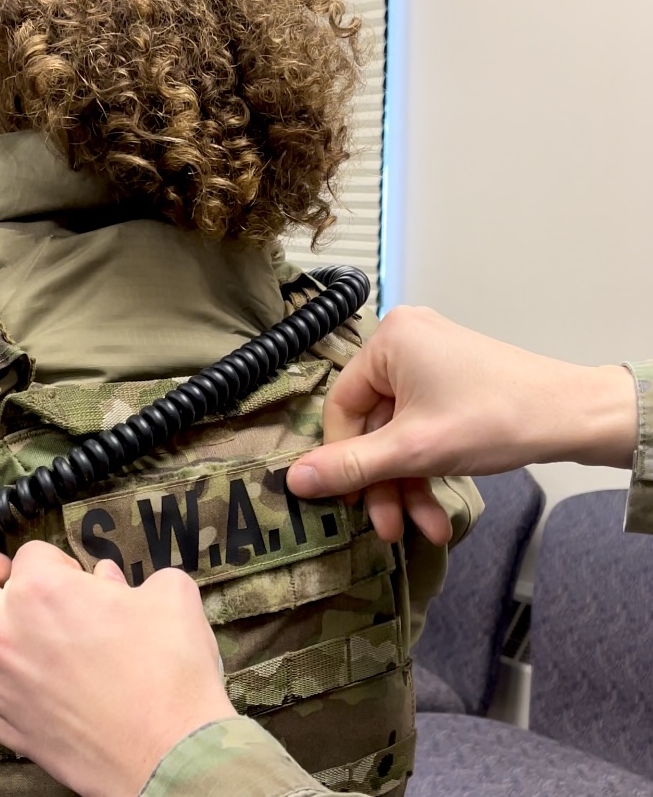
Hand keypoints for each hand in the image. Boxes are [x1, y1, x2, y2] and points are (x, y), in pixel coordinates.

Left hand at [0, 542, 236, 796]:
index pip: (29, 551)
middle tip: (2, 575)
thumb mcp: (169, 595)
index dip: (58, 562)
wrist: (173, 755)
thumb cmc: (172, 676)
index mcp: (42, 589)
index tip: (80, 583)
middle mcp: (1, 630)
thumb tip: (105, 582)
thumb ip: (130, 577)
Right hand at [287, 306, 636, 542]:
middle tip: (388, 528)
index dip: (343, 460)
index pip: (342, 408)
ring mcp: (431, 362)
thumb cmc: (493, 421)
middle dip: (384, 482)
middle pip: (373, 426)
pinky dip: (427, 467)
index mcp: (389, 341)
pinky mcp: (452, 382)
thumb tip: (292, 482)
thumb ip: (350, 466)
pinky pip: (421, 427)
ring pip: (399, 434)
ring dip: (407, 484)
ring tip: (419, 528)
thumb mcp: (413, 450)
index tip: (350, 502)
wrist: (577, 418)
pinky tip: (435, 510)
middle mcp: (405, 343)